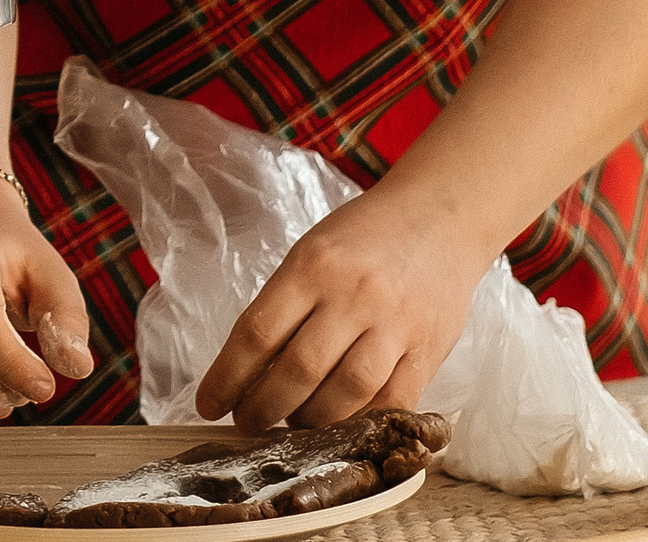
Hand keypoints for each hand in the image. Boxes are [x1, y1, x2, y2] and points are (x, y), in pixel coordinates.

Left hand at [193, 183, 487, 428]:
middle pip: (298, 370)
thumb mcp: (313, 251)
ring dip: (310, 422)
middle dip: (263, 408)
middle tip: (247, 423)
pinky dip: (361, 424)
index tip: (208, 404)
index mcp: (312, 265)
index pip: (258, 333)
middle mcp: (352, 296)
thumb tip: (250, 366)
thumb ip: (287, 303)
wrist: (439, 218)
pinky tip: (340, 428)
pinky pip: (391, 404)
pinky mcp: (427, 351)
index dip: (227, 377)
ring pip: (344, 395)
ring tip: (291, 427)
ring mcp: (393, 326)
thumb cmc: (365, 236)